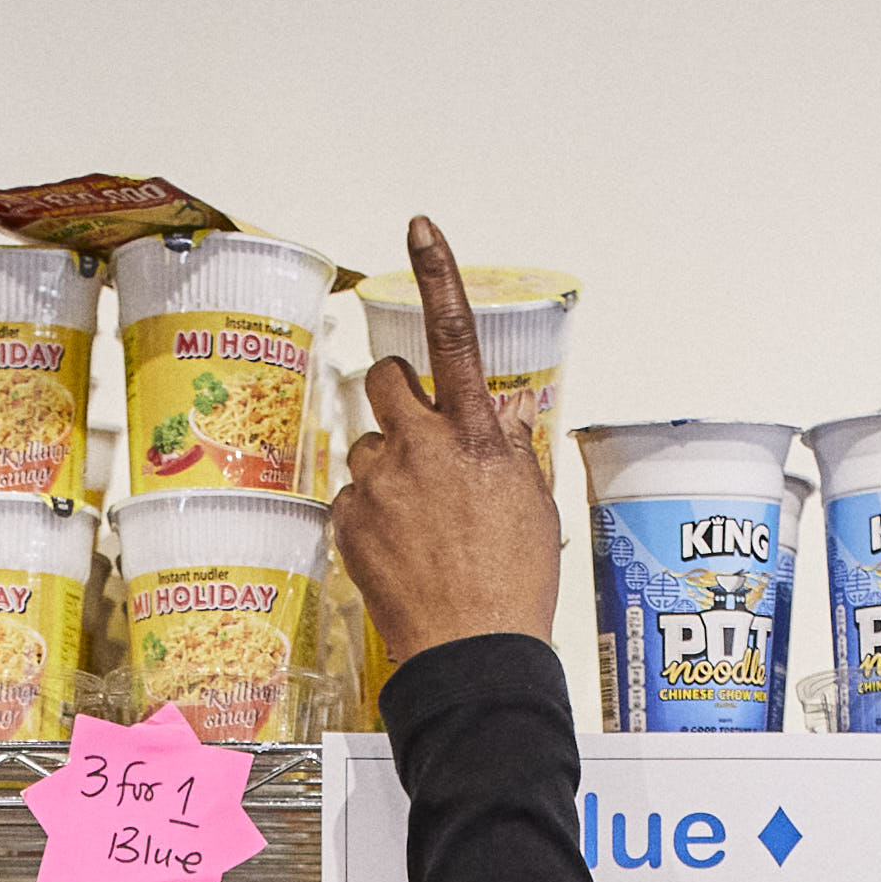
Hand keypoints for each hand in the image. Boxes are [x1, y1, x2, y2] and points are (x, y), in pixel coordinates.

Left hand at [333, 218, 564, 675]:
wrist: (472, 653)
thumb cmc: (512, 586)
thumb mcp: (532, 505)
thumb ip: (507, 449)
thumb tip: (493, 418)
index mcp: (475, 435)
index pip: (454, 335)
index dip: (436, 275)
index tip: (419, 228)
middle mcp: (421, 447)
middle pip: (384, 379)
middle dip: (396, 395)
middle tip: (418, 437)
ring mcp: (378, 485)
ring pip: (367, 445)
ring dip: (387, 467)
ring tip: (419, 521)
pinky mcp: (348, 524)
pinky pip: (352, 499)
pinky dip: (370, 517)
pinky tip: (400, 551)